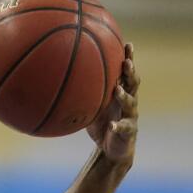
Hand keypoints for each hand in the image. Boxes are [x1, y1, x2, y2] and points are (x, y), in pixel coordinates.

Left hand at [87, 42, 138, 164]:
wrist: (112, 149)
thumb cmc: (100, 124)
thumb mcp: (90, 107)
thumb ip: (81, 94)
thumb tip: (58, 79)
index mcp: (121, 92)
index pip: (126, 72)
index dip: (129, 58)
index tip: (127, 44)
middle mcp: (129, 101)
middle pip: (133, 83)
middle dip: (131, 72)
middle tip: (126, 63)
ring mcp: (130, 116)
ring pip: (131, 103)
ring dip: (124, 96)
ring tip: (118, 90)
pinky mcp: (128, 131)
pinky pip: (124, 127)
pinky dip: (118, 126)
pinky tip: (112, 125)